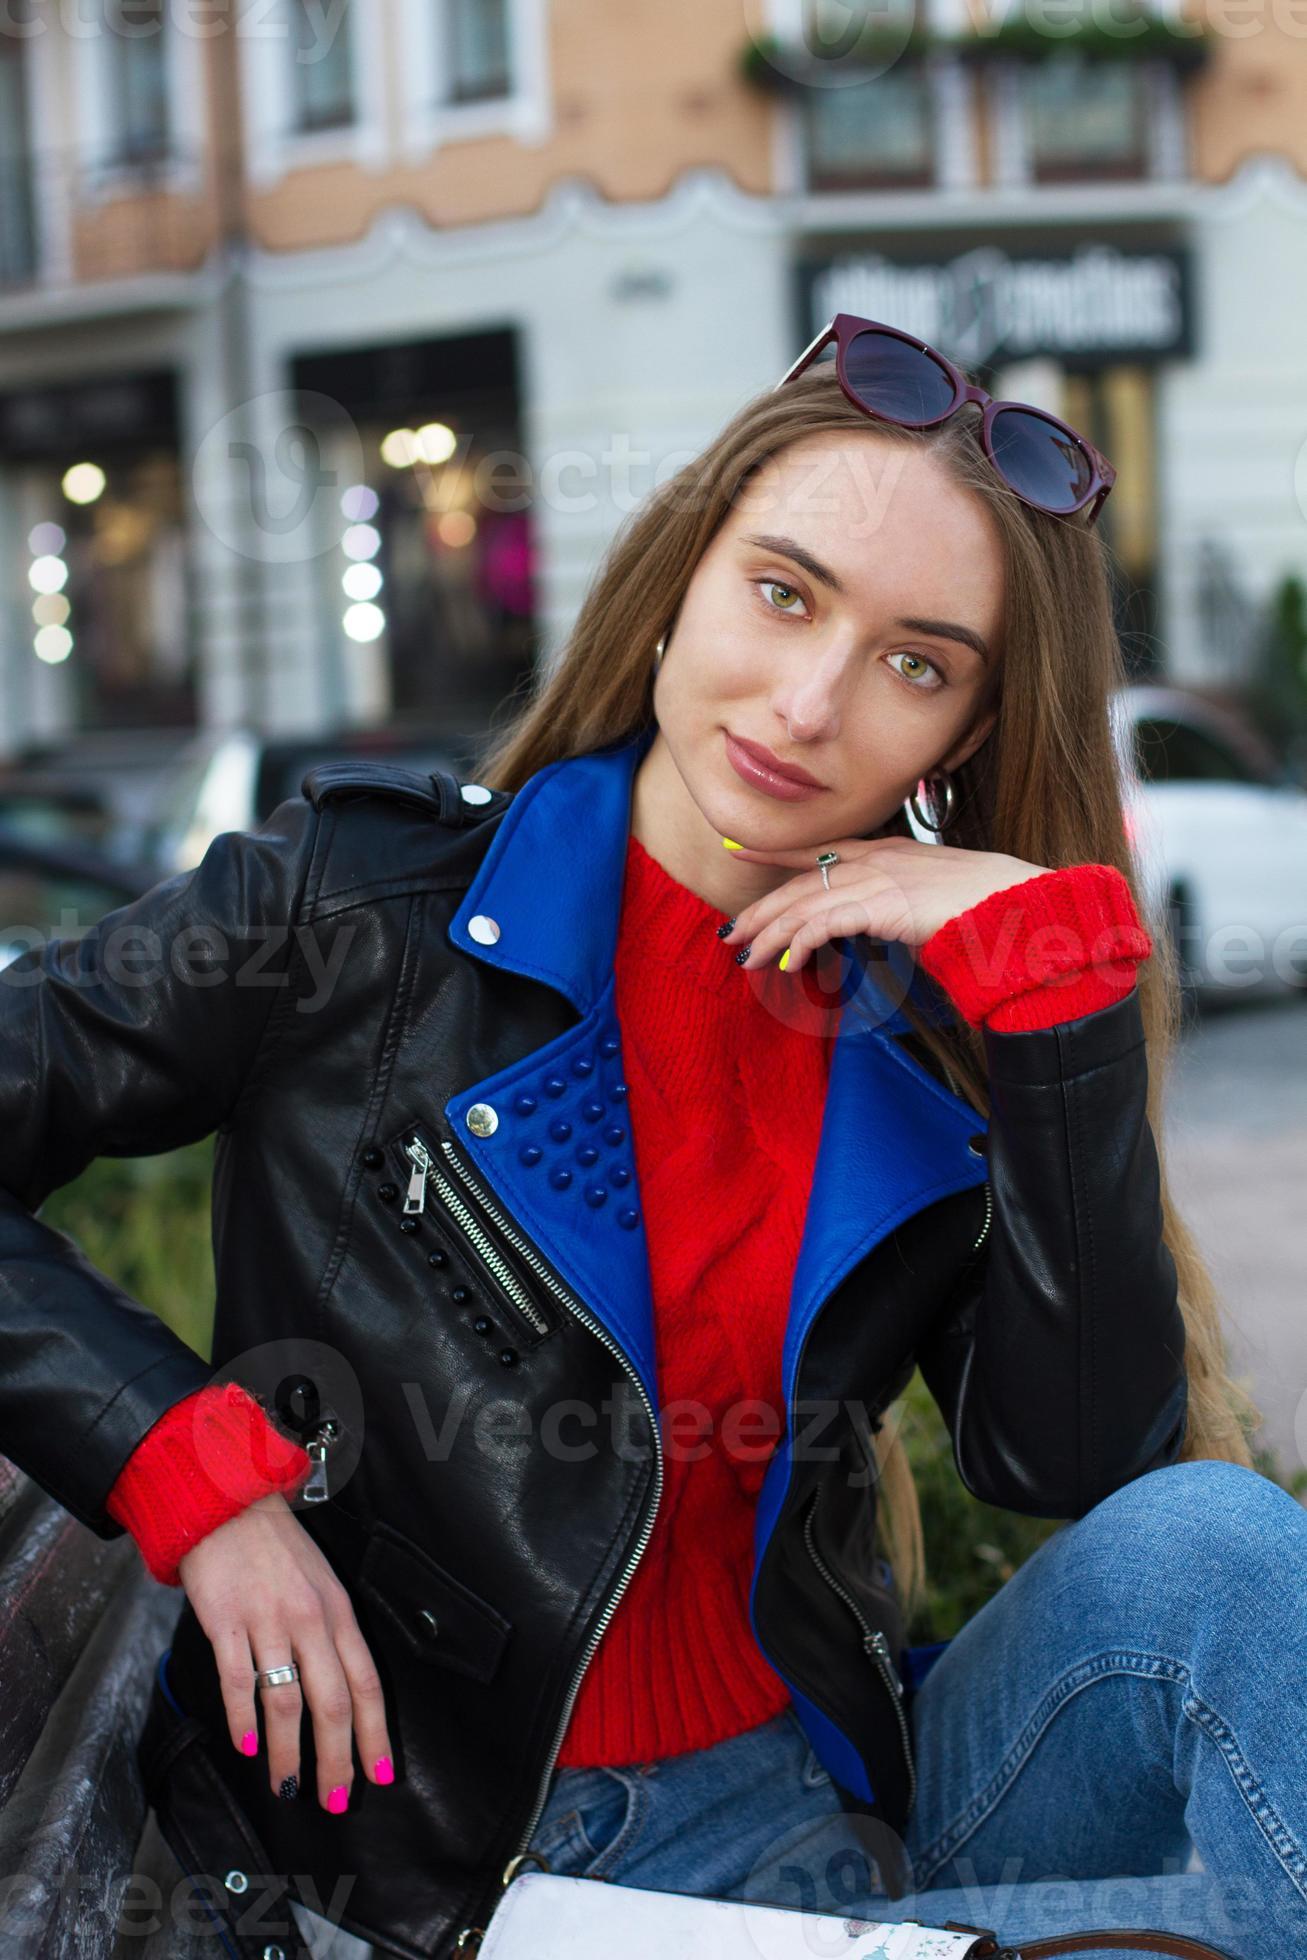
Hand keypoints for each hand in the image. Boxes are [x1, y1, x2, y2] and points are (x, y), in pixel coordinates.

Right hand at [178, 1491, 393, 1811]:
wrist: (227, 1503)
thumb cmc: (276, 1549)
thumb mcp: (321, 1583)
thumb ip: (330, 1632)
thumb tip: (341, 1693)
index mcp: (338, 1611)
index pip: (366, 1683)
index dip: (375, 1733)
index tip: (380, 1774)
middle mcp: (310, 1619)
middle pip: (333, 1702)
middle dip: (337, 1760)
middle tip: (336, 1800)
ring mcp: (267, 1621)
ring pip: (286, 1702)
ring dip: (289, 1754)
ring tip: (287, 1787)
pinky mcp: (226, 1621)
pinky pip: (239, 1681)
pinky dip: (244, 1721)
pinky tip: (247, 1748)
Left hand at [719, 834, 1052, 970]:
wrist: (1014, 906)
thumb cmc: (983, 908)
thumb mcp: (929, 902)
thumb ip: (897, 909)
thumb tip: (880, 928)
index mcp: (887, 851)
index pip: (819, 850)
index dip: (776, 854)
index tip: (740, 851)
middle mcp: (876, 858)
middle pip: (801, 882)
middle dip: (762, 908)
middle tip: (730, 932)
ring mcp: (877, 878)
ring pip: (804, 903)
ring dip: (770, 933)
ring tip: (746, 957)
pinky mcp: (880, 903)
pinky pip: (822, 923)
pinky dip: (799, 943)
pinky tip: (786, 963)